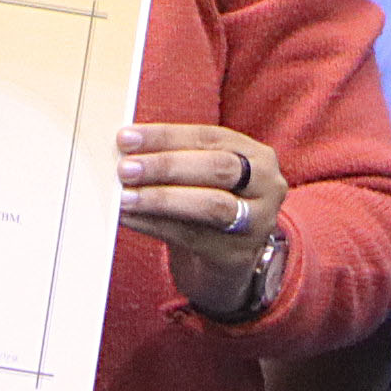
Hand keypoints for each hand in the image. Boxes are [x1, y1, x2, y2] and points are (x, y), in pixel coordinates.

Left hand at [116, 124, 287, 316]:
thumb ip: (174, 157)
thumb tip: (124, 148)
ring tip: (124, 197)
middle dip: (166, 166)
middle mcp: (266, 185)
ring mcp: (257, 222)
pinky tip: (128, 218)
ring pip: (210, 205)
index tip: (126, 137)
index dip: (166, 136)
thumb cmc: (207, 199)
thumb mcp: (202, 173)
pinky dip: (154, 225)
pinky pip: (192, 236)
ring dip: (161, 198)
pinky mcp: (237, 253)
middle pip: (217, 168)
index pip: (209, 137)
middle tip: (125, 168)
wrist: (227, 254)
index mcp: (255, 154)